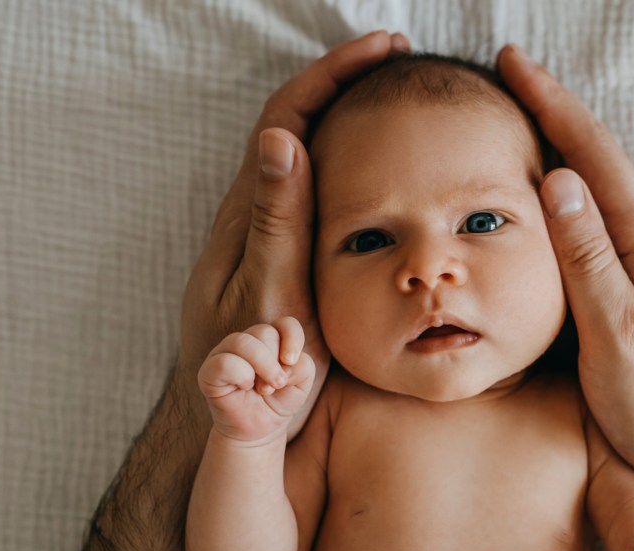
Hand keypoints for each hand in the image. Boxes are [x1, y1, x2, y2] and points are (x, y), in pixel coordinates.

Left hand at [178, 30, 410, 439]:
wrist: (237, 418)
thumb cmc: (257, 370)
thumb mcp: (273, 296)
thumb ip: (278, 223)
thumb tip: (280, 139)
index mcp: (252, 213)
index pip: (287, 116)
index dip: (332, 74)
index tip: (381, 49)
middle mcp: (255, 213)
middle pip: (296, 120)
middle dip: (344, 79)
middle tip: (396, 57)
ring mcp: (267, 231)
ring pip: (308, 150)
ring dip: (347, 113)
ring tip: (396, 94)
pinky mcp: (283, 252)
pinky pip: (318, 185)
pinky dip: (350, 155)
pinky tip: (382, 164)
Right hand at [198, 317, 315, 443]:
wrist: (259, 430)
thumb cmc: (279, 401)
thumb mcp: (301, 383)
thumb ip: (303, 366)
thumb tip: (285, 362)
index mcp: (270, 340)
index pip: (285, 323)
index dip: (293, 338)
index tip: (291, 361)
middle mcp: (246, 342)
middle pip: (265, 332)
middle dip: (276, 362)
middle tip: (276, 384)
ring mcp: (224, 353)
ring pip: (242, 342)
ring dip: (262, 368)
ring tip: (265, 388)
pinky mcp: (208, 371)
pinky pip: (225, 363)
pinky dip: (242, 376)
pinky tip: (244, 387)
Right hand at [497, 45, 633, 498]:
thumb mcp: (622, 340)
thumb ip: (590, 262)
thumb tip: (561, 181)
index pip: (594, 156)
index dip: (551, 103)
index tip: (511, 59)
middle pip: (599, 161)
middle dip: (554, 112)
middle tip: (509, 76)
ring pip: (601, 192)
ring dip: (564, 150)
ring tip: (523, 121)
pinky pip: (601, 228)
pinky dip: (571, 198)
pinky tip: (556, 204)